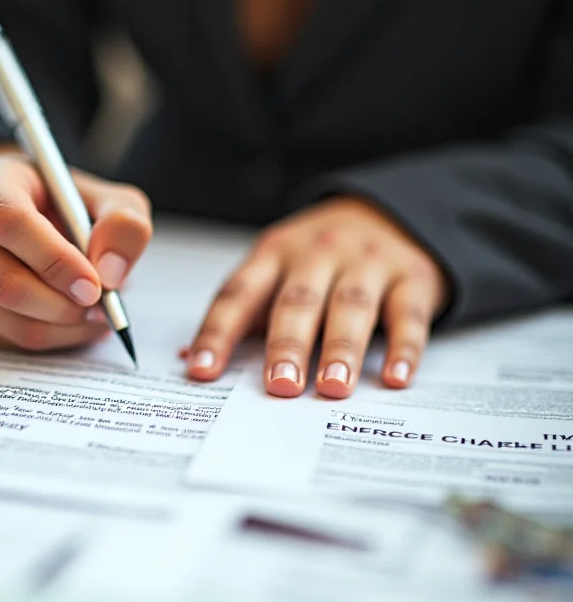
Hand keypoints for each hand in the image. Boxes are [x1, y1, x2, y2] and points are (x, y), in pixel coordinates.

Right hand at [0, 145, 151, 350]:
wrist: (43, 223)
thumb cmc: (73, 207)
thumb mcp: (113, 201)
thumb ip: (125, 225)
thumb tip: (109, 273)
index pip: (9, 224)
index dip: (55, 260)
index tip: (94, 285)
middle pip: (3, 281)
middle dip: (62, 304)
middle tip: (102, 306)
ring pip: (9, 319)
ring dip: (65, 327)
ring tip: (98, 313)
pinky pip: (12, 341)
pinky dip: (56, 340)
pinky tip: (77, 322)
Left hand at [185, 197, 449, 398]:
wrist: (389, 215)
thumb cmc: (319, 258)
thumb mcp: (275, 271)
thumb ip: (241, 316)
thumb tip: (190, 361)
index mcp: (274, 254)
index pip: (239, 294)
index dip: (218, 332)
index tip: (203, 371)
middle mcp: (318, 254)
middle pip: (297, 301)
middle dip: (287, 345)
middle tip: (279, 386)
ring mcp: (367, 263)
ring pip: (351, 306)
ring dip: (340, 348)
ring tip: (332, 386)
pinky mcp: (412, 277)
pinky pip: (408, 314)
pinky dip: (404, 348)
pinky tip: (395, 379)